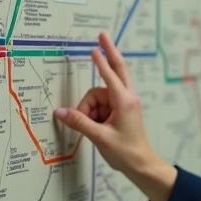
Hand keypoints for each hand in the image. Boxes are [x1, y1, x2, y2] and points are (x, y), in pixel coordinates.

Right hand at [54, 33, 175, 200]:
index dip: (100, 62)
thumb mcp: (100, 137)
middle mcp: (127, 98)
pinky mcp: (121, 110)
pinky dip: (93, 112)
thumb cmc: (126, 152)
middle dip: (108, 53)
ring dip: (90, 108)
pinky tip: (94, 127)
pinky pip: (102, 104)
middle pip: (116, 69)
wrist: (141, 165)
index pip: (110, 76)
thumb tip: (59, 112)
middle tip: (102, 35)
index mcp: (125, 101)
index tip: (94, 48)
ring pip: (100, 95)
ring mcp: (124, 103)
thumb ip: (79, 122)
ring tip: (93, 130)